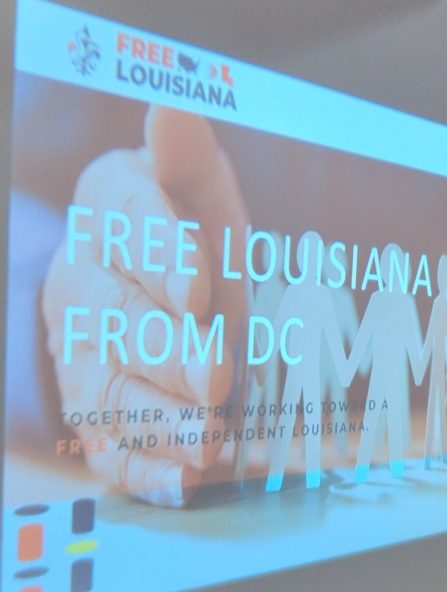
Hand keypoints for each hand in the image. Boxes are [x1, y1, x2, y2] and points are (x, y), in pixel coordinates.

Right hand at [40, 106, 248, 506]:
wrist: (162, 299)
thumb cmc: (196, 241)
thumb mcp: (202, 198)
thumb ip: (191, 163)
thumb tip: (175, 107)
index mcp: (110, 213)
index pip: (128, 225)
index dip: (164, 258)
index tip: (201, 288)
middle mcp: (84, 285)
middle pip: (121, 320)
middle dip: (171, 354)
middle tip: (217, 379)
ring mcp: (83, 355)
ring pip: (112, 390)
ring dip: (161, 422)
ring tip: (207, 443)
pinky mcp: (96, 415)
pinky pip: (111, 448)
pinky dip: (148, 471)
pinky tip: (186, 483)